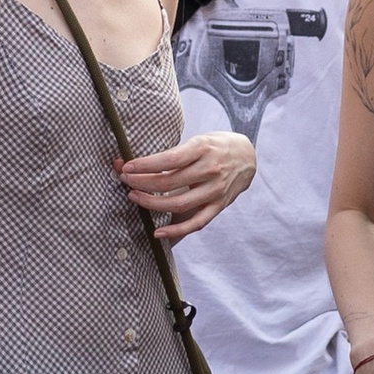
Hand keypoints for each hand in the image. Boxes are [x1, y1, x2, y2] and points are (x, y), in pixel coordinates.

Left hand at [119, 133, 256, 238]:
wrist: (248, 156)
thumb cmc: (215, 146)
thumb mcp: (197, 141)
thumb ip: (170, 154)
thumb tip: (131, 162)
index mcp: (203, 148)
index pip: (168, 160)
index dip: (144, 166)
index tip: (126, 167)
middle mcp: (210, 170)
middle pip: (168, 182)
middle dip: (141, 183)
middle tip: (125, 180)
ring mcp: (216, 190)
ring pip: (178, 204)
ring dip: (151, 204)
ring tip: (134, 197)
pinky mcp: (219, 205)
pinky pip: (196, 223)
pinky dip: (176, 230)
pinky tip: (158, 232)